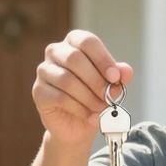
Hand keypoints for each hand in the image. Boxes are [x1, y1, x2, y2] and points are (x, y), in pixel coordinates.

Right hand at [32, 30, 134, 146]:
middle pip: (75, 58)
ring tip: (101, 108)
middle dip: (96, 80)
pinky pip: (60, 97)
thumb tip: (126, 71)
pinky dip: (79, 108)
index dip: (102, 58)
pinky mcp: (39, 91)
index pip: (87, 41)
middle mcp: (55, 52)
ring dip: (89, 97)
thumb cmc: (93, 98)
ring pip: (67, 80)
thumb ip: (119, 76)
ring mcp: (44, 71)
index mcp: (74, 42)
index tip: (115, 77)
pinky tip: (89, 115)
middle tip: (108, 97)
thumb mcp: (111, 85)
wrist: (77, 125)